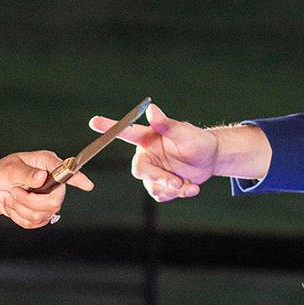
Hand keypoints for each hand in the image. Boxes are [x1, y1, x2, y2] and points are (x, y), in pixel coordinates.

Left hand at [0, 151, 91, 228]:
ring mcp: (49, 200)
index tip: (88, 185)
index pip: (66, 171)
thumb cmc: (1, 172)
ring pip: (42, 215)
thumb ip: (25, 173)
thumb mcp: (9, 168)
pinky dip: (17, 216)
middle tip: (14, 191)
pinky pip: (33, 223)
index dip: (78, 179)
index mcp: (47, 164)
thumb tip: (41, 176)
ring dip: (19, 208)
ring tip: (10, 196)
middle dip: (29, 201)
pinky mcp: (42, 214)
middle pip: (54, 202)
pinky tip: (13, 205)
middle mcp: (53, 182)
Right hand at [91, 103, 222, 201]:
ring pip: (152, 186)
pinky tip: (190, 188)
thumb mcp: (184, 133)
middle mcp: (146, 156)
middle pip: (139, 171)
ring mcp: (152, 172)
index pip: (125, 133)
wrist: (210, 160)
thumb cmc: (197, 141)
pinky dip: (177, 195)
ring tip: (190, 185)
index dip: (109, 127)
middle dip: (159, 178)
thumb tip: (152, 109)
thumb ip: (166, 123)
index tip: (93, 121)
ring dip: (172, 189)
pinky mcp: (160, 186)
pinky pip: (161, 195)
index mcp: (148, 139)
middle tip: (177, 182)